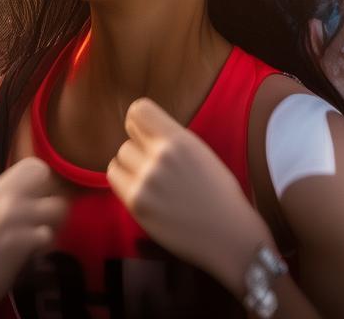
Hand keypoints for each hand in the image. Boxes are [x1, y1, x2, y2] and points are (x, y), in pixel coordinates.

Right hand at [0, 158, 66, 318]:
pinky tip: (32, 254)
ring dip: (54, 225)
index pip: (35, 166)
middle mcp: (6, 197)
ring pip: (58, 208)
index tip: (41, 200)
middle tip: (45, 220)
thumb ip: (13, 199)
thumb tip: (45, 192)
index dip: (46, 183)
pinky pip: (48, 235)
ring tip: (39, 239)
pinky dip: (45, 247)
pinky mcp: (18, 242)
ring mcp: (12, 217)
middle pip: (52, 180)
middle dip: (54, 200)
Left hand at [107, 98, 272, 294]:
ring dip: (130, 167)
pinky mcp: (136, 203)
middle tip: (154, 167)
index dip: (139, 123)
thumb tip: (144, 132)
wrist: (228, 235)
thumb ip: (172, 139)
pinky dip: (124, 183)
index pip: (139, 110)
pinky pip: (115, 178)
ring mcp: (146, 180)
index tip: (145, 135)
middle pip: (127, 139)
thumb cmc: (219, 194)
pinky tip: (143, 192)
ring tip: (150, 182)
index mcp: (180, 140)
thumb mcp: (200, 153)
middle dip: (138, 150)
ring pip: (119, 158)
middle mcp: (161, 155)